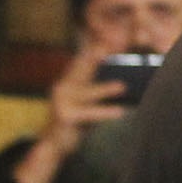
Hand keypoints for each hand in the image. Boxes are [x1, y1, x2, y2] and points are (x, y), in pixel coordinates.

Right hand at [16, 43, 128, 182]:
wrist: (54, 145)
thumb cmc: (77, 120)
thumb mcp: (88, 100)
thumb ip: (99, 87)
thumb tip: (127, 77)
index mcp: (70, 80)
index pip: (83, 59)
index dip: (94, 48)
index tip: (108, 37)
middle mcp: (64, 87)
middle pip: (82, 70)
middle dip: (94, 57)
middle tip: (110, 46)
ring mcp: (62, 101)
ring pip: (88, 93)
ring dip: (104, 90)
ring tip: (123, 86)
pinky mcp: (65, 117)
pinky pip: (89, 113)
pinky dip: (104, 112)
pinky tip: (120, 112)